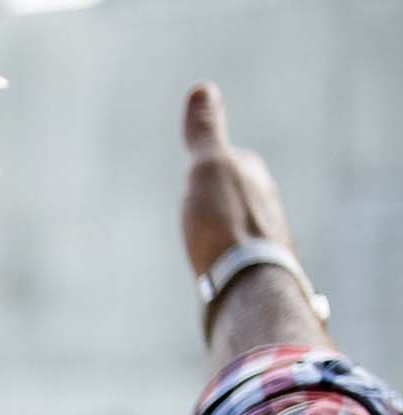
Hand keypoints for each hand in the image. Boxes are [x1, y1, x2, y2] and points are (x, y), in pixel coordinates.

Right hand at [179, 83, 295, 274]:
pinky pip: (238, 252)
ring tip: (202, 238)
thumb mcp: (208, 166)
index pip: (234, 158)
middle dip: (218, 194)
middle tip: (195, 203)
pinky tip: (214, 265)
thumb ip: (205, 131)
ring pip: (239, 223)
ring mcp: (264, 237)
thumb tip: (202, 89)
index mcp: (255, 176)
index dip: (212, 161)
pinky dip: (225, 252)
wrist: (245, 280)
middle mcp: (266, 204)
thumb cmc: (224, 220)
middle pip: (238, 191)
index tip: (198, 167)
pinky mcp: (257, 267)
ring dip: (223, 226)